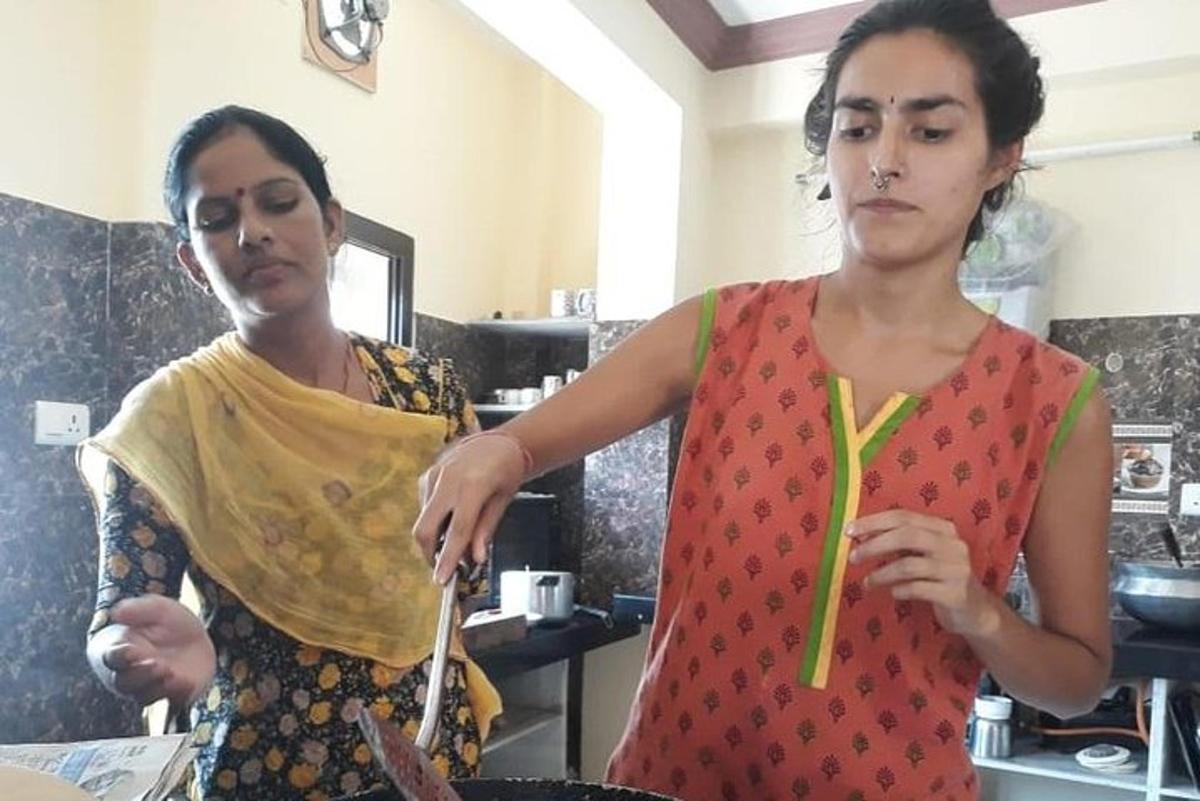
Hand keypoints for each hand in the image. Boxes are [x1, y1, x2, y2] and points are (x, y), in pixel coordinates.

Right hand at [90, 596, 215, 707]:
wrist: (193, 639)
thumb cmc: (165, 623)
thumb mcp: (156, 609)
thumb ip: (138, 609)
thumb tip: (117, 612)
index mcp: (120, 650)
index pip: (112, 658)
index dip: (119, 656)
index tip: (129, 650)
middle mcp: (130, 674)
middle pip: (125, 683)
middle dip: (140, 675)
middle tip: (157, 664)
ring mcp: (151, 687)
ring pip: (145, 696)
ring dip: (157, 687)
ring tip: (171, 673)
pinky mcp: (173, 695)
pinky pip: (173, 702)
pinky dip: (179, 696)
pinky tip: (189, 683)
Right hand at [414, 432, 528, 584]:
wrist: (495, 441)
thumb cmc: (505, 469)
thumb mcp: (502, 500)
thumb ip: (486, 530)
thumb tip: (476, 559)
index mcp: (472, 486)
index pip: (457, 531)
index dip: (448, 558)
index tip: (441, 580)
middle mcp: (448, 481)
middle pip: (426, 529)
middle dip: (430, 554)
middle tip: (445, 567)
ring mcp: (433, 477)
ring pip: (423, 521)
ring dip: (435, 539)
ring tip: (457, 541)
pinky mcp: (426, 477)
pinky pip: (425, 508)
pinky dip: (435, 522)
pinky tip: (451, 519)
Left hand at [846, 510, 999, 637]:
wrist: (975, 611)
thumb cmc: (941, 578)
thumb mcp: (925, 554)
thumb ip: (900, 543)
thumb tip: (861, 537)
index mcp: (943, 529)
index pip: (904, 517)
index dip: (874, 522)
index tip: (849, 531)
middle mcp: (952, 545)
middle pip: (907, 536)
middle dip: (875, 545)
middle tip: (853, 557)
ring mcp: (956, 569)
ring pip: (909, 565)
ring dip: (881, 574)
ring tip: (868, 582)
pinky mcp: (955, 594)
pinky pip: (918, 588)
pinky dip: (899, 590)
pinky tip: (892, 593)